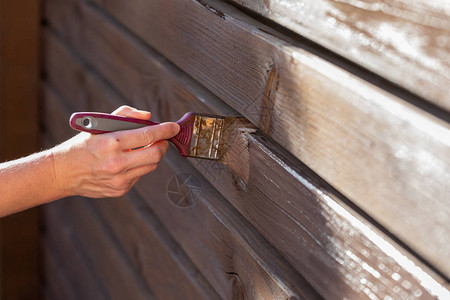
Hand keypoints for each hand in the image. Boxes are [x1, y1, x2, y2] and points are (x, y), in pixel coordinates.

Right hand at [52, 106, 179, 197]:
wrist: (62, 173)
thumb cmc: (82, 145)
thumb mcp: (98, 125)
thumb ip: (125, 116)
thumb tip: (148, 116)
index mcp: (111, 143)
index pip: (148, 136)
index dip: (165, 130)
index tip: (174, 127)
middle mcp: (117, 163)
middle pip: (156, 154)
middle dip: (163, 144)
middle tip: (162, 139)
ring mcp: (119, 179)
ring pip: (151, 166)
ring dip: (153, 155)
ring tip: (145, 148)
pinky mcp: (120, 190)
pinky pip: (140, 175)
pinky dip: (140, 166)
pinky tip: (130, 161)